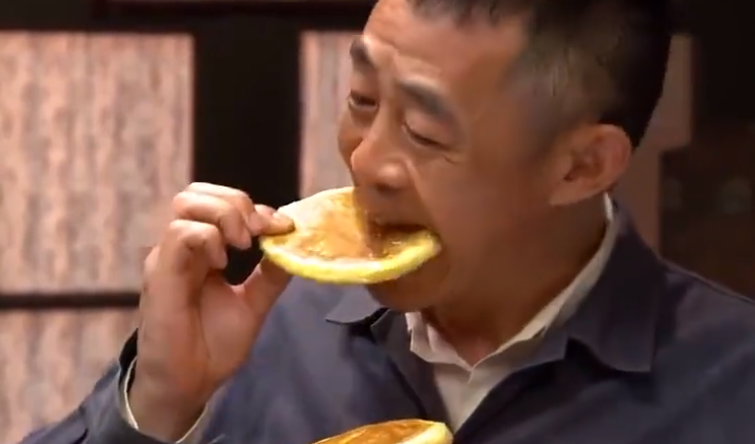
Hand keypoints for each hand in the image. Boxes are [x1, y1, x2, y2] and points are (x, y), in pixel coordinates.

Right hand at [129, 182, 293, 440]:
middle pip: (197, 192)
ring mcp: (168, 257)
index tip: (284, 227)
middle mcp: (181, 248)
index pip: (221, 203)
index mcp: (202, 251)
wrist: (189, 384)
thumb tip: (294, 244)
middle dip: (237, 203)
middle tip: (257, 233)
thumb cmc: (212, 346)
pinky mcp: (160, 273)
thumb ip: (270, 275)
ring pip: (187, 202)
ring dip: (224, 215)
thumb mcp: (253, 303)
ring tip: (242, 245)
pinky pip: (181, 233)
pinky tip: (222, 264)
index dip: (256, 209)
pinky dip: (209, 238)